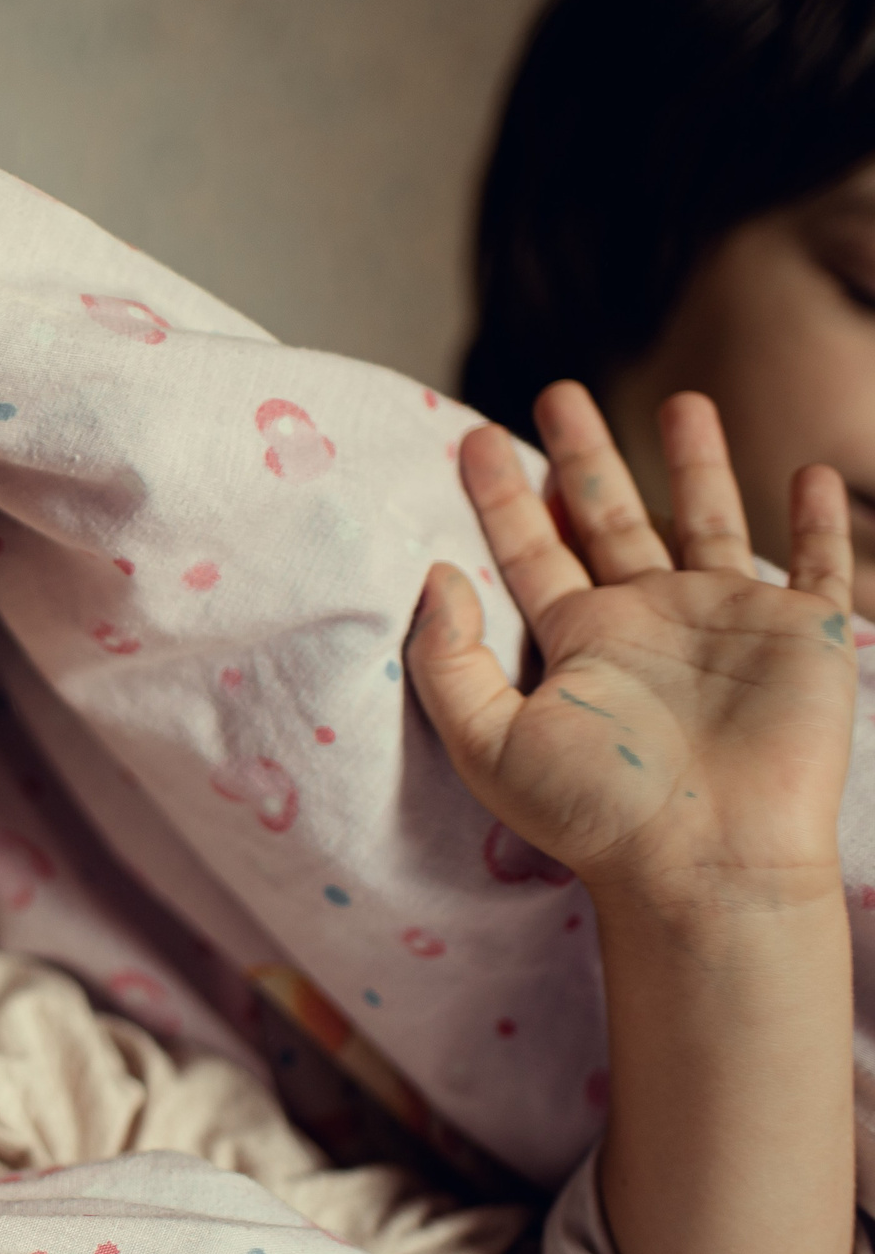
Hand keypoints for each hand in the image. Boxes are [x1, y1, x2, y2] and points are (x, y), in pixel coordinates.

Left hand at [408, 383, 855, 913]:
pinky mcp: (799, 635)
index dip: (501, 495)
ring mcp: (725, 624)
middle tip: (558, 392)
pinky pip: (816, 565)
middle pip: (608, 517)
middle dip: (584, 455)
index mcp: (577, 642)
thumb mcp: (488, 740)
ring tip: (682, 400)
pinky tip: (810, 473)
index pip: (528, 550)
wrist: (705, 862)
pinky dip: (817, 521)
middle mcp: (647, 622)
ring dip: (696, 462)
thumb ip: (446, 659)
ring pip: (708, 521)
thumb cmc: (595, 814)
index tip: (474, 438)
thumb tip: (434, 573)